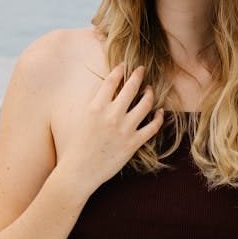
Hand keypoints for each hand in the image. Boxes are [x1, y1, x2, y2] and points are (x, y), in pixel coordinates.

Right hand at [56, 65, 163, 193]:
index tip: (124, 66)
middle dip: (138, 75)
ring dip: (150, 94)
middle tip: (141, 69)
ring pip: (146, 104)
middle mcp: (112, 115)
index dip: (120, 70)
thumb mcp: (82, 119)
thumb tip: (106, 89)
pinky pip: (153, 126)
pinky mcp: (133, 143)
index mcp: (96, 107)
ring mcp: (125, 129)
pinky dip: (159, 118)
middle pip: (131, 87)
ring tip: (150, 90)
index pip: (112, 81)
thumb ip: (95, 103)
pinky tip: (160, 113)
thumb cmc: (77, 146)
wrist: (79, 172)